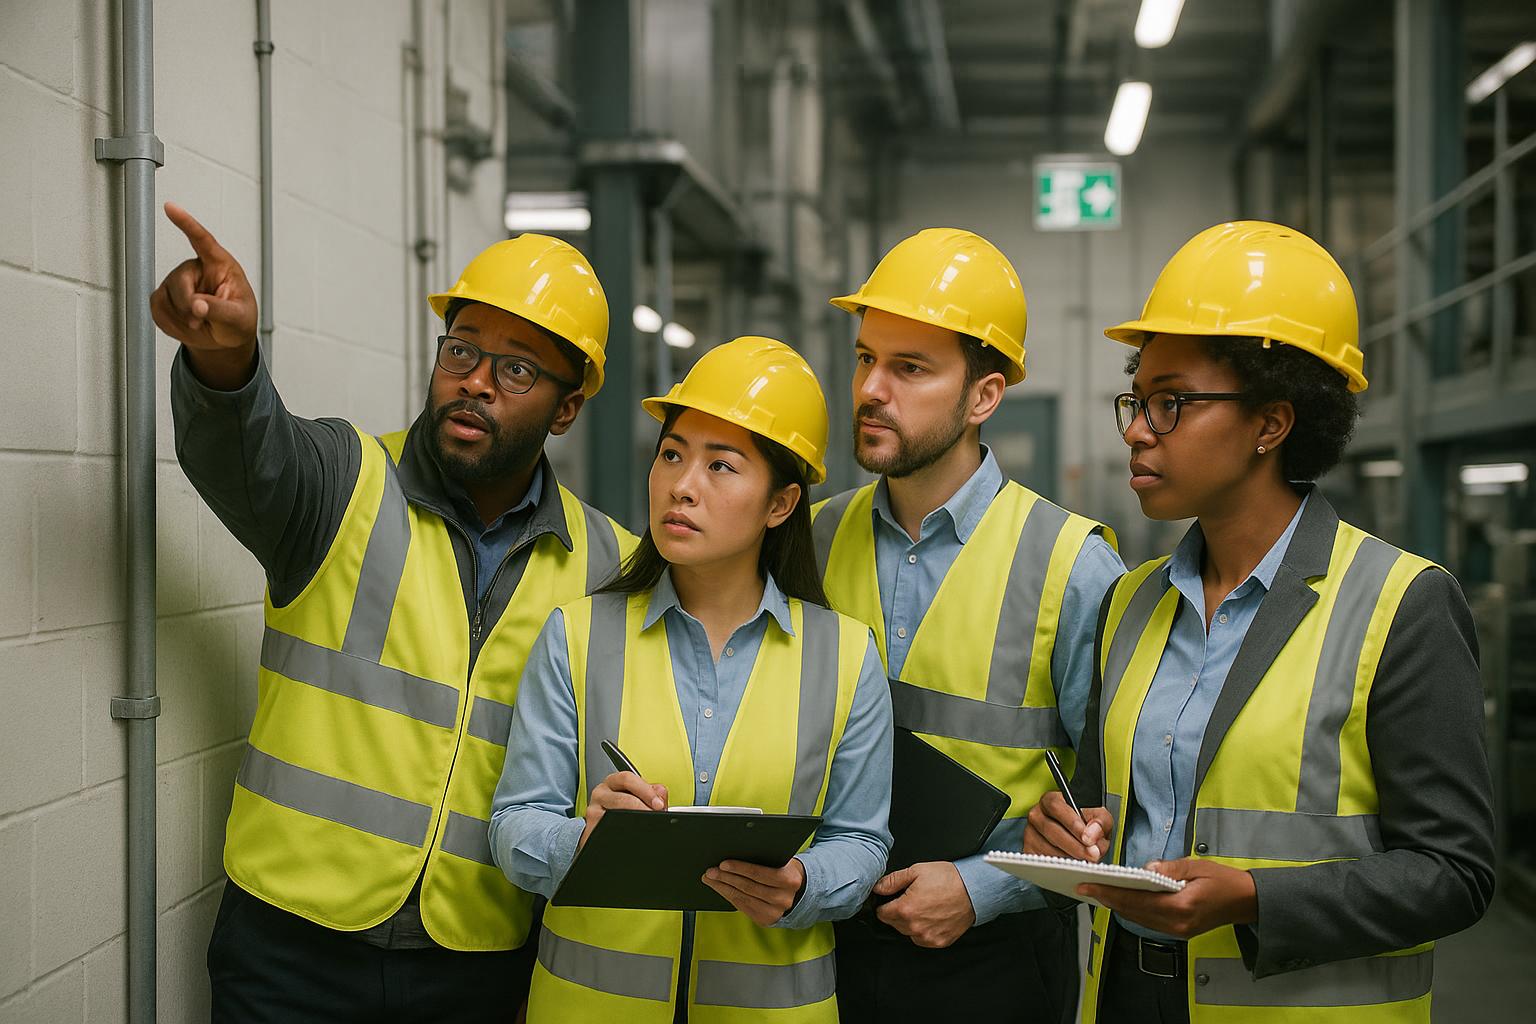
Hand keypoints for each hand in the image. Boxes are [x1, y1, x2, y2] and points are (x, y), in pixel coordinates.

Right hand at [150, 203, 257, 386]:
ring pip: (166, 298)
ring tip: (200, 324)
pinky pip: (158, 309)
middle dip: (187, 305)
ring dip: (181, 318)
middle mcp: (197, 269)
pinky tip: (187, 326)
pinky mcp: (165, 296)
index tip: (171, 207)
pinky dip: (172, 324)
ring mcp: (179, 282)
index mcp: (220, 265)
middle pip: (179, 281)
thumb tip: (198, 305)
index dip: (186, 223)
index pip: (202, 240)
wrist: (225, 338)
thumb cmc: (238, 320)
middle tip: (199, 320)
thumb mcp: (238, 318)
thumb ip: (220, 310)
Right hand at [578, 771, 667, 849]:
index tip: (659, 804)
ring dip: (635, 820)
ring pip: (614, 814)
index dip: (646, 790)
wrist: (605, 833)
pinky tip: (631, 834)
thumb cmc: (624, 811)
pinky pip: (606, 829)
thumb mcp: (639, 798)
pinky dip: (622, 832)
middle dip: (642, 807)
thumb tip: (660, 796)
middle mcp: (601, 793)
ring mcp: (594, 810)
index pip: (628, 779)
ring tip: (647, 825)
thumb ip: (653, 794)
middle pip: (622, 798)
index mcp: (614, 781)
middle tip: (656, 815)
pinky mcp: (591, 827)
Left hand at [703, 858, 806, 926]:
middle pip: (748, 887)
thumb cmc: (786, 871)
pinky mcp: (766, 920)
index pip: (759, 873)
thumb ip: (766, 857)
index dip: (739, 868)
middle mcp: (783, 898)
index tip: (723, 864)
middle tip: (711, 871)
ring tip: (710, 879)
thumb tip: (738, 850)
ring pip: (743, 898)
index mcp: (788, 880)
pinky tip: (721, 889)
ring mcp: (775, 912)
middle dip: (726, 878)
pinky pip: (743, 907)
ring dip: (723, 888)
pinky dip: (729, 897)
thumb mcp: (783, 861)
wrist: (800, 893)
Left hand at [872, 861, 974, 947]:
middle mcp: (914, 927)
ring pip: (907, 932)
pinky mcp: (939, 942)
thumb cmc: (948, 879)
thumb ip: (892, 880)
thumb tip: (877, 887)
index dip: (885, 904)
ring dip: (910, 922)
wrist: (973, 890)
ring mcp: (927, 937)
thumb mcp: (916, 871)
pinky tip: (931, 917)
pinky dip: (924, 930)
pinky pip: (922, 939)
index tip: (892, 899)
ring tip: (924, 907)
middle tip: (912, 899)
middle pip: (893, 924)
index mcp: (905, 909)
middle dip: (898, 912)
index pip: (881, 914)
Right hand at [1024, 793, 1114, 861]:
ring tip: (1085, 859)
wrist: (1080, 836)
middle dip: (1074, 845)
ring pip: (1046, 847)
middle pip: (1051, 830)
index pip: (1057, 808)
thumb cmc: (1087, 823)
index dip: (1072, 824)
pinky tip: (1072, 864)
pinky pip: (1043, 860)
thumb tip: (1091, 835)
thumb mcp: (1100, 817)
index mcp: (1051, 800)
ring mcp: (1030, 833)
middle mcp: (1037, 814)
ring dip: (1068, 857)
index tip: (1088, 839)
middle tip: (1092, 855)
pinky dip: (1059, 865)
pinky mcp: (1029, 849)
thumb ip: (1099, 822)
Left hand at [1078, 858, 1256, 939]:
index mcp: (1181, 906)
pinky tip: (1122, 900)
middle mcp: (1177, 923)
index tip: (1089, 886)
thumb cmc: (1224, 881)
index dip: (1110, 893)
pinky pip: (1148, 921)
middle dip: (1107, 899)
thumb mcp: (1196, 866)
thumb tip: (1146, 867)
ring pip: (1138, 919)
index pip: (1137, 901)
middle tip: (1085, 888)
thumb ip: (1169, 868)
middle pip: (1133, 912)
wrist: (1246, 902)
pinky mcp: (1179, 931)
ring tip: (1098, 892)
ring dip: (1118, 906)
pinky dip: (1132, 910)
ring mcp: (1178, 930)